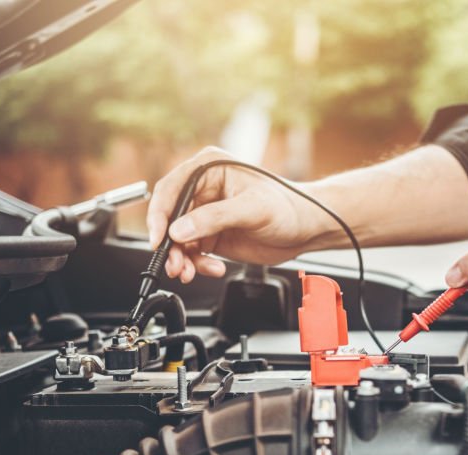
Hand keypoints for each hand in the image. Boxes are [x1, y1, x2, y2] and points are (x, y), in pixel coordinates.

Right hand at [146, 147, 326, 282]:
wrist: (307, 229)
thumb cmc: (289, 207)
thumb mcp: (252, 209)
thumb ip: (214, 218)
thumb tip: (180, 229)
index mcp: (209, 169)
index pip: (171, 189)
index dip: (160, 214)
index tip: (159, 238)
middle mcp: (204, 189)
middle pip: (170, 217)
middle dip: (171, 244)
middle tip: (176, 264)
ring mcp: (206, 214)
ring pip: (178, 238)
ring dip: (181, 258)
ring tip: (190, 272)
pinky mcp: (212, 235)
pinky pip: (192, 252)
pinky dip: (197, 264)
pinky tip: (212, 268)